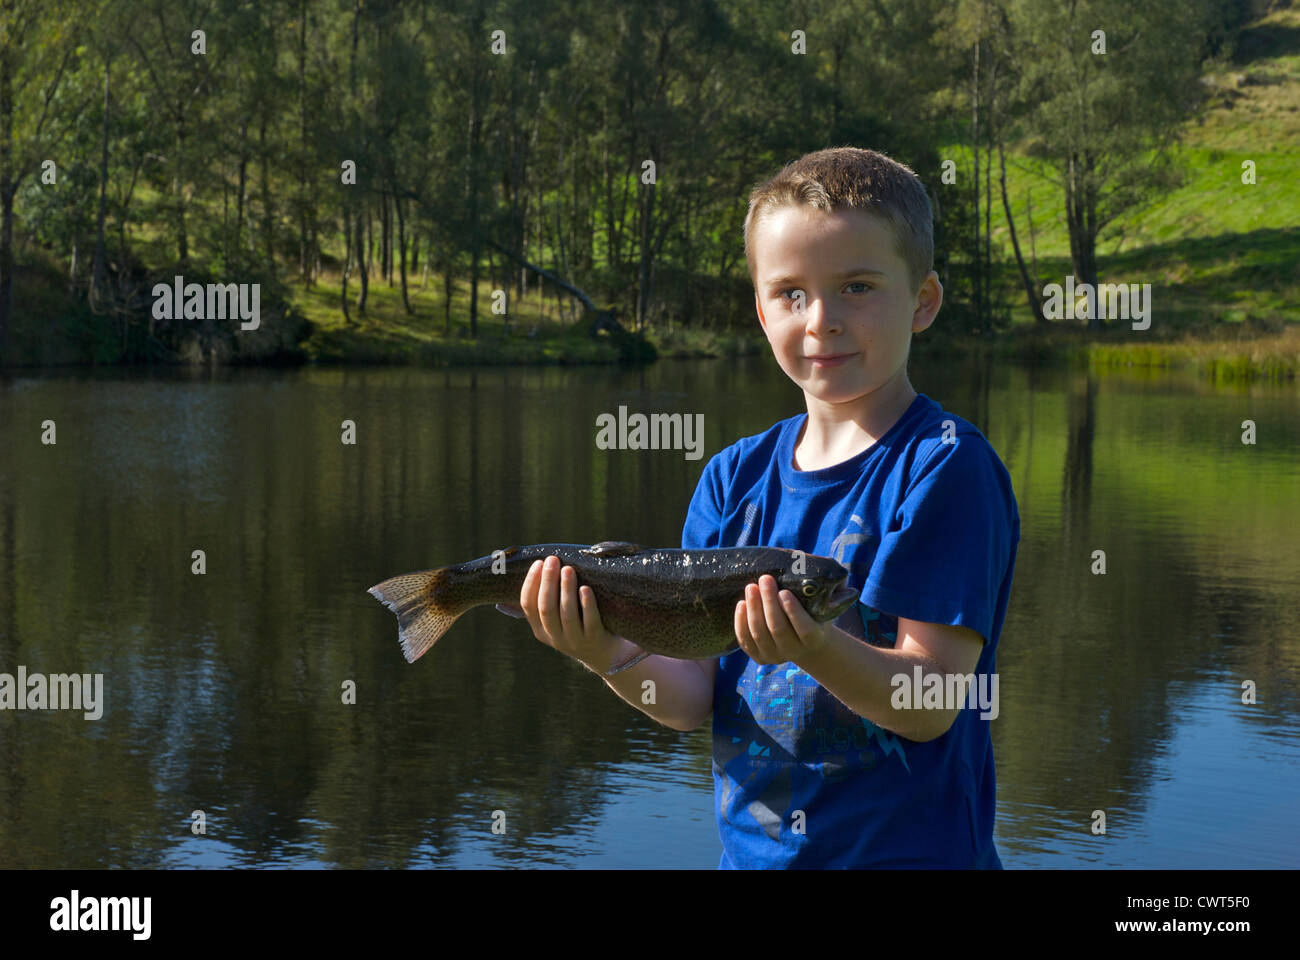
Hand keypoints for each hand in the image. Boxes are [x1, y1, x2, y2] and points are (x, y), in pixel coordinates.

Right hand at [514, 555, 626, 672]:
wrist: (605, 654)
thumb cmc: (579, 625)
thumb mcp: (559, 619)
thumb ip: (550, 599)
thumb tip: (545, 563)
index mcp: (541, 630)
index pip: (528, 605)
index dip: (531, 583)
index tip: (538, 562)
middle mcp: (555, 637)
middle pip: (546, 608)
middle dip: (548, 581)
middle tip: (553, 560)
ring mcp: (575, 641)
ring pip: (566, 614)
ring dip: (566, 589)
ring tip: (568, 569)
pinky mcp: (594, 639)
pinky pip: (589, 621)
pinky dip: (587, 604)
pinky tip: (585, 588)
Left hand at [734, 574, 833, 665]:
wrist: (804, 640)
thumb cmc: (811, 611)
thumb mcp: (819, 600)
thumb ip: (815, 584)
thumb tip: (801, 559)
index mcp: (814, 639)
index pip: (804, 628)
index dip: (793, 611)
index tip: (784, 592)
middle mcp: (794, 651)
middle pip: (777, 628)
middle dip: (769, 602)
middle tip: (765, 579)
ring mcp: (775, 656)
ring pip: (759, 634)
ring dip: (754, 609)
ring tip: (751, 587)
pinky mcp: (760, 657)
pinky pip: (746, 641)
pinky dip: (741, 623)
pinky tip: (742, 604)